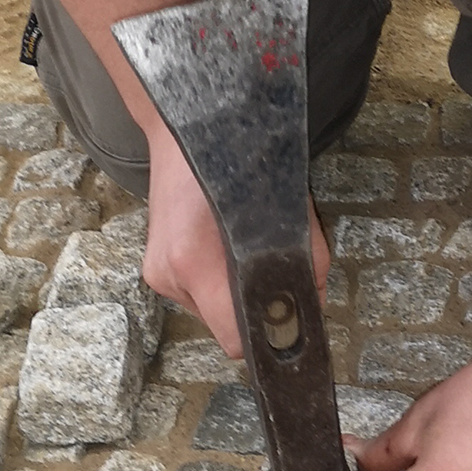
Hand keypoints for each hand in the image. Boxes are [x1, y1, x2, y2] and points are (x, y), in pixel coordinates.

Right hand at [141, 127, 329, 357]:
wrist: (185, 130)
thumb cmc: (241, 163)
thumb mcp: (290, 214)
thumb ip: (308, 268)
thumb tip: (316, 305)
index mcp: (197, 265)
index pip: (235, 340)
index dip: (266, 340)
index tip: (287, 330)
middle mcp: (170, 275)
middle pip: (224, 328)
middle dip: (251, 311)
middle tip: (271, 276)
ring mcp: (158, 273)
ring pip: (209, 312)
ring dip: (231, 295)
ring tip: (240, 253)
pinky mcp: (155, 268)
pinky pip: (195, 294)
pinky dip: (214, 282)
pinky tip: (220, 249)